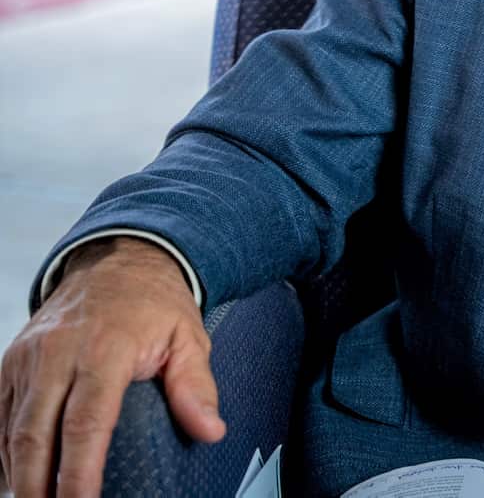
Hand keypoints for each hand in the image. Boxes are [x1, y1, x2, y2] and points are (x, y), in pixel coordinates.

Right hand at [0, 237, 224, 496]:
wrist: (117, 259)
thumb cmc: (155, 303)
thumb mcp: (188, 335)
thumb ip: (195, 386)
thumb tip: (210, 430)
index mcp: (106, 346)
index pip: (86, 421)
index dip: (79, 471)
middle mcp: (59, 352)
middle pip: (36, 434)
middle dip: (37, 486)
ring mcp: (29, 356)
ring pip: (12, 429)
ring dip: (18, 475)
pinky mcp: (11, 361)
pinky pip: (0, 414)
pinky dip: (4, 451)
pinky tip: (17, 478)